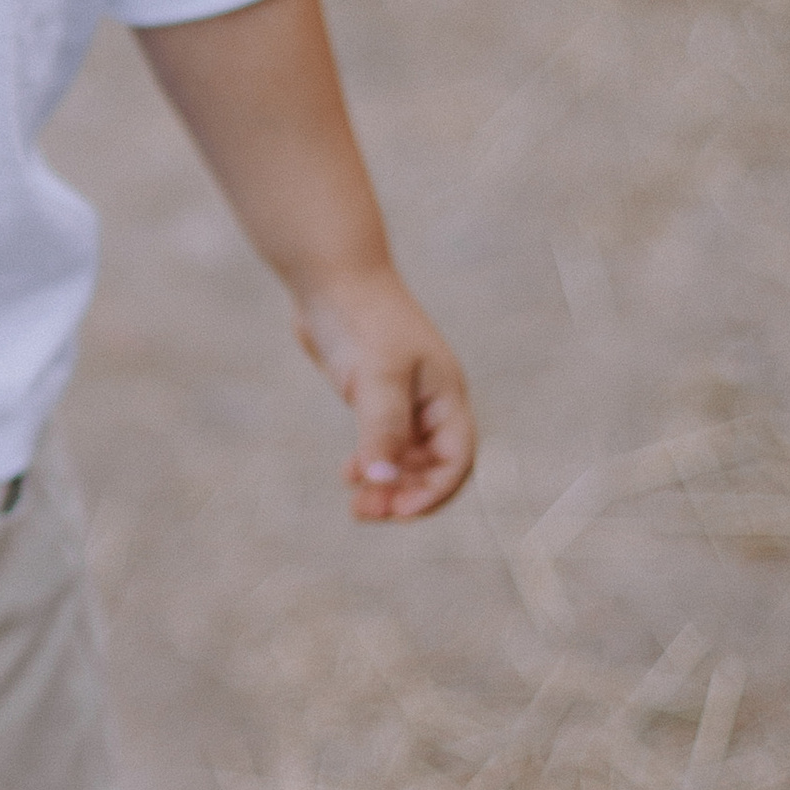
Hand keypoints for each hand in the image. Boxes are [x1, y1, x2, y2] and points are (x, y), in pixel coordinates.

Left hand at [294, 268, 474, 522]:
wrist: (332, 276)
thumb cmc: (363, 318)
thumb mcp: (377, 375)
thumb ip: (382, 429)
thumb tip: (383, 482)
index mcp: (445, 395)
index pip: (457, 460)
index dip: (434, 492)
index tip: (399, 512)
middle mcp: (430, 402)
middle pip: (432, 467)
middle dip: (405, 494)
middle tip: (366, 513)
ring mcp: (402, 400)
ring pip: (405, 460)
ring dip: (386, 485)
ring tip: (357, 505)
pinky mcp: (373, 396)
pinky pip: (382, 444)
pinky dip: (369, 464)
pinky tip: (347, 475)